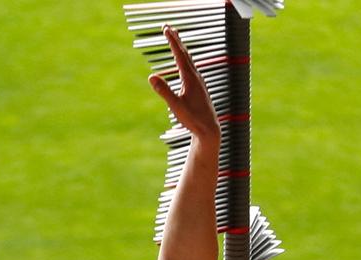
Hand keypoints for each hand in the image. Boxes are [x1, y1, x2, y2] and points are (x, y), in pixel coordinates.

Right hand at [149, 26, 219, 142]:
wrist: (209, 129)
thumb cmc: (193, 119)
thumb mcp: (176, 105)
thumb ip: (164, 90)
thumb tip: (151, 76)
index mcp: (190, 78)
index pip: (179, 55)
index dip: (172, 41)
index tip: (166, 28)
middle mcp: (196, 77)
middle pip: (185, 54)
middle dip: (176, 40)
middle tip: (169, 27)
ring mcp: (199, 83)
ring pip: (189, 61)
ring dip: (181, 49)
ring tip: (177, 41)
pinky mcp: (199, 89)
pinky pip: (191, 69)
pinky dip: (186, 61)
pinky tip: (185, 64)